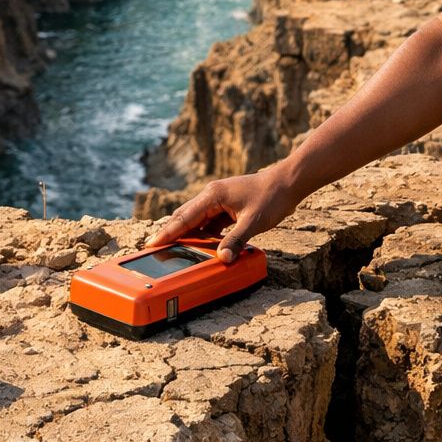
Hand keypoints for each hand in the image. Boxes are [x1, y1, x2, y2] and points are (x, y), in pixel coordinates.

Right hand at [150, 170, 299, 262]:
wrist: (288, 183)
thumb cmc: (272, 197)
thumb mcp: (253, 222)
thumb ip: (236, 240)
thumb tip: (222, 258)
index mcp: (212, 195)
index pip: (184, 217)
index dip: (168, 232)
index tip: (152, 244)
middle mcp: (212, 196)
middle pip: (186, 218)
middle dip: (172, 234)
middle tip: (156, 250)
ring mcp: (220, 200)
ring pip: (198, 221)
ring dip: (189, 235)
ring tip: (176, 252)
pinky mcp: (228, 206)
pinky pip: (210, 223)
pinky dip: (205, 234)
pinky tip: (204, 247)